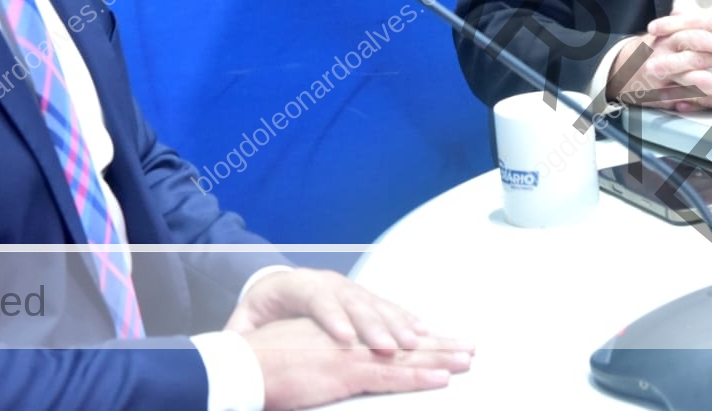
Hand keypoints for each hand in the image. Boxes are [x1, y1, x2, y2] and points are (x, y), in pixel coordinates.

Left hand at [228, 268, 428, 352]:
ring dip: (398, 324)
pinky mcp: (361, 299)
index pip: (317, 299)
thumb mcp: (244, 320)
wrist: (274, 287)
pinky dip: (406, 320)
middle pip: (354, 302)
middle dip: (374, 325)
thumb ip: (240, 333)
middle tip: (390, 347)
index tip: (345, 339)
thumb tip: (228, 348)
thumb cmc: (260, 310)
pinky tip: (423, 332)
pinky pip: (387, 309)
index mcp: (295, 286)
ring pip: (376, 305)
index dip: (333, 319)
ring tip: (416, 341)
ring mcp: (348, 288)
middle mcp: (327, 283)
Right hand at [244, 317, 473, 410]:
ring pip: (405, 355)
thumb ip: (322, 362)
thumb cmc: (263, 366)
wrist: (242, 364)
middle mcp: (350, 338)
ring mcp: (349, 353)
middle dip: (439, 345)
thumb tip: (333, 370)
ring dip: (439, 357)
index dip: (416, 338)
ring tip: (466, 359)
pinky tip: (441, 377)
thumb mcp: (299, 358)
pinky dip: (418, 376)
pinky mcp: (345, 370)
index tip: (440, 340)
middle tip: (469, 348)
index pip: (386, 333)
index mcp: (341, 334)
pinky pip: (389, 376)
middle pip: (403, 341)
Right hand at [604, 32, 711, 110]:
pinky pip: (698, 104)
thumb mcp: (675, 29)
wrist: (625, 70)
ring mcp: (668, 81)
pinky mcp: (671, 100)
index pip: (692, 35)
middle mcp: (667, 58)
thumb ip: (705, 21)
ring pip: (698, 86)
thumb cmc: (658, 48)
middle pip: (694, 59)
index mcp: (670, 38)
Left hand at [645, 12, 711, 103]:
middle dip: (669, 55)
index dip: (673, 25)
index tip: (653, 27)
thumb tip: (689, 12)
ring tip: (658, 82)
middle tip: (647, 59)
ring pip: (705, 75)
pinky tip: (681, 102)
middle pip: (696, 51)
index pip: (697, 23)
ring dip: (678, 80)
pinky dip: (698, 101)